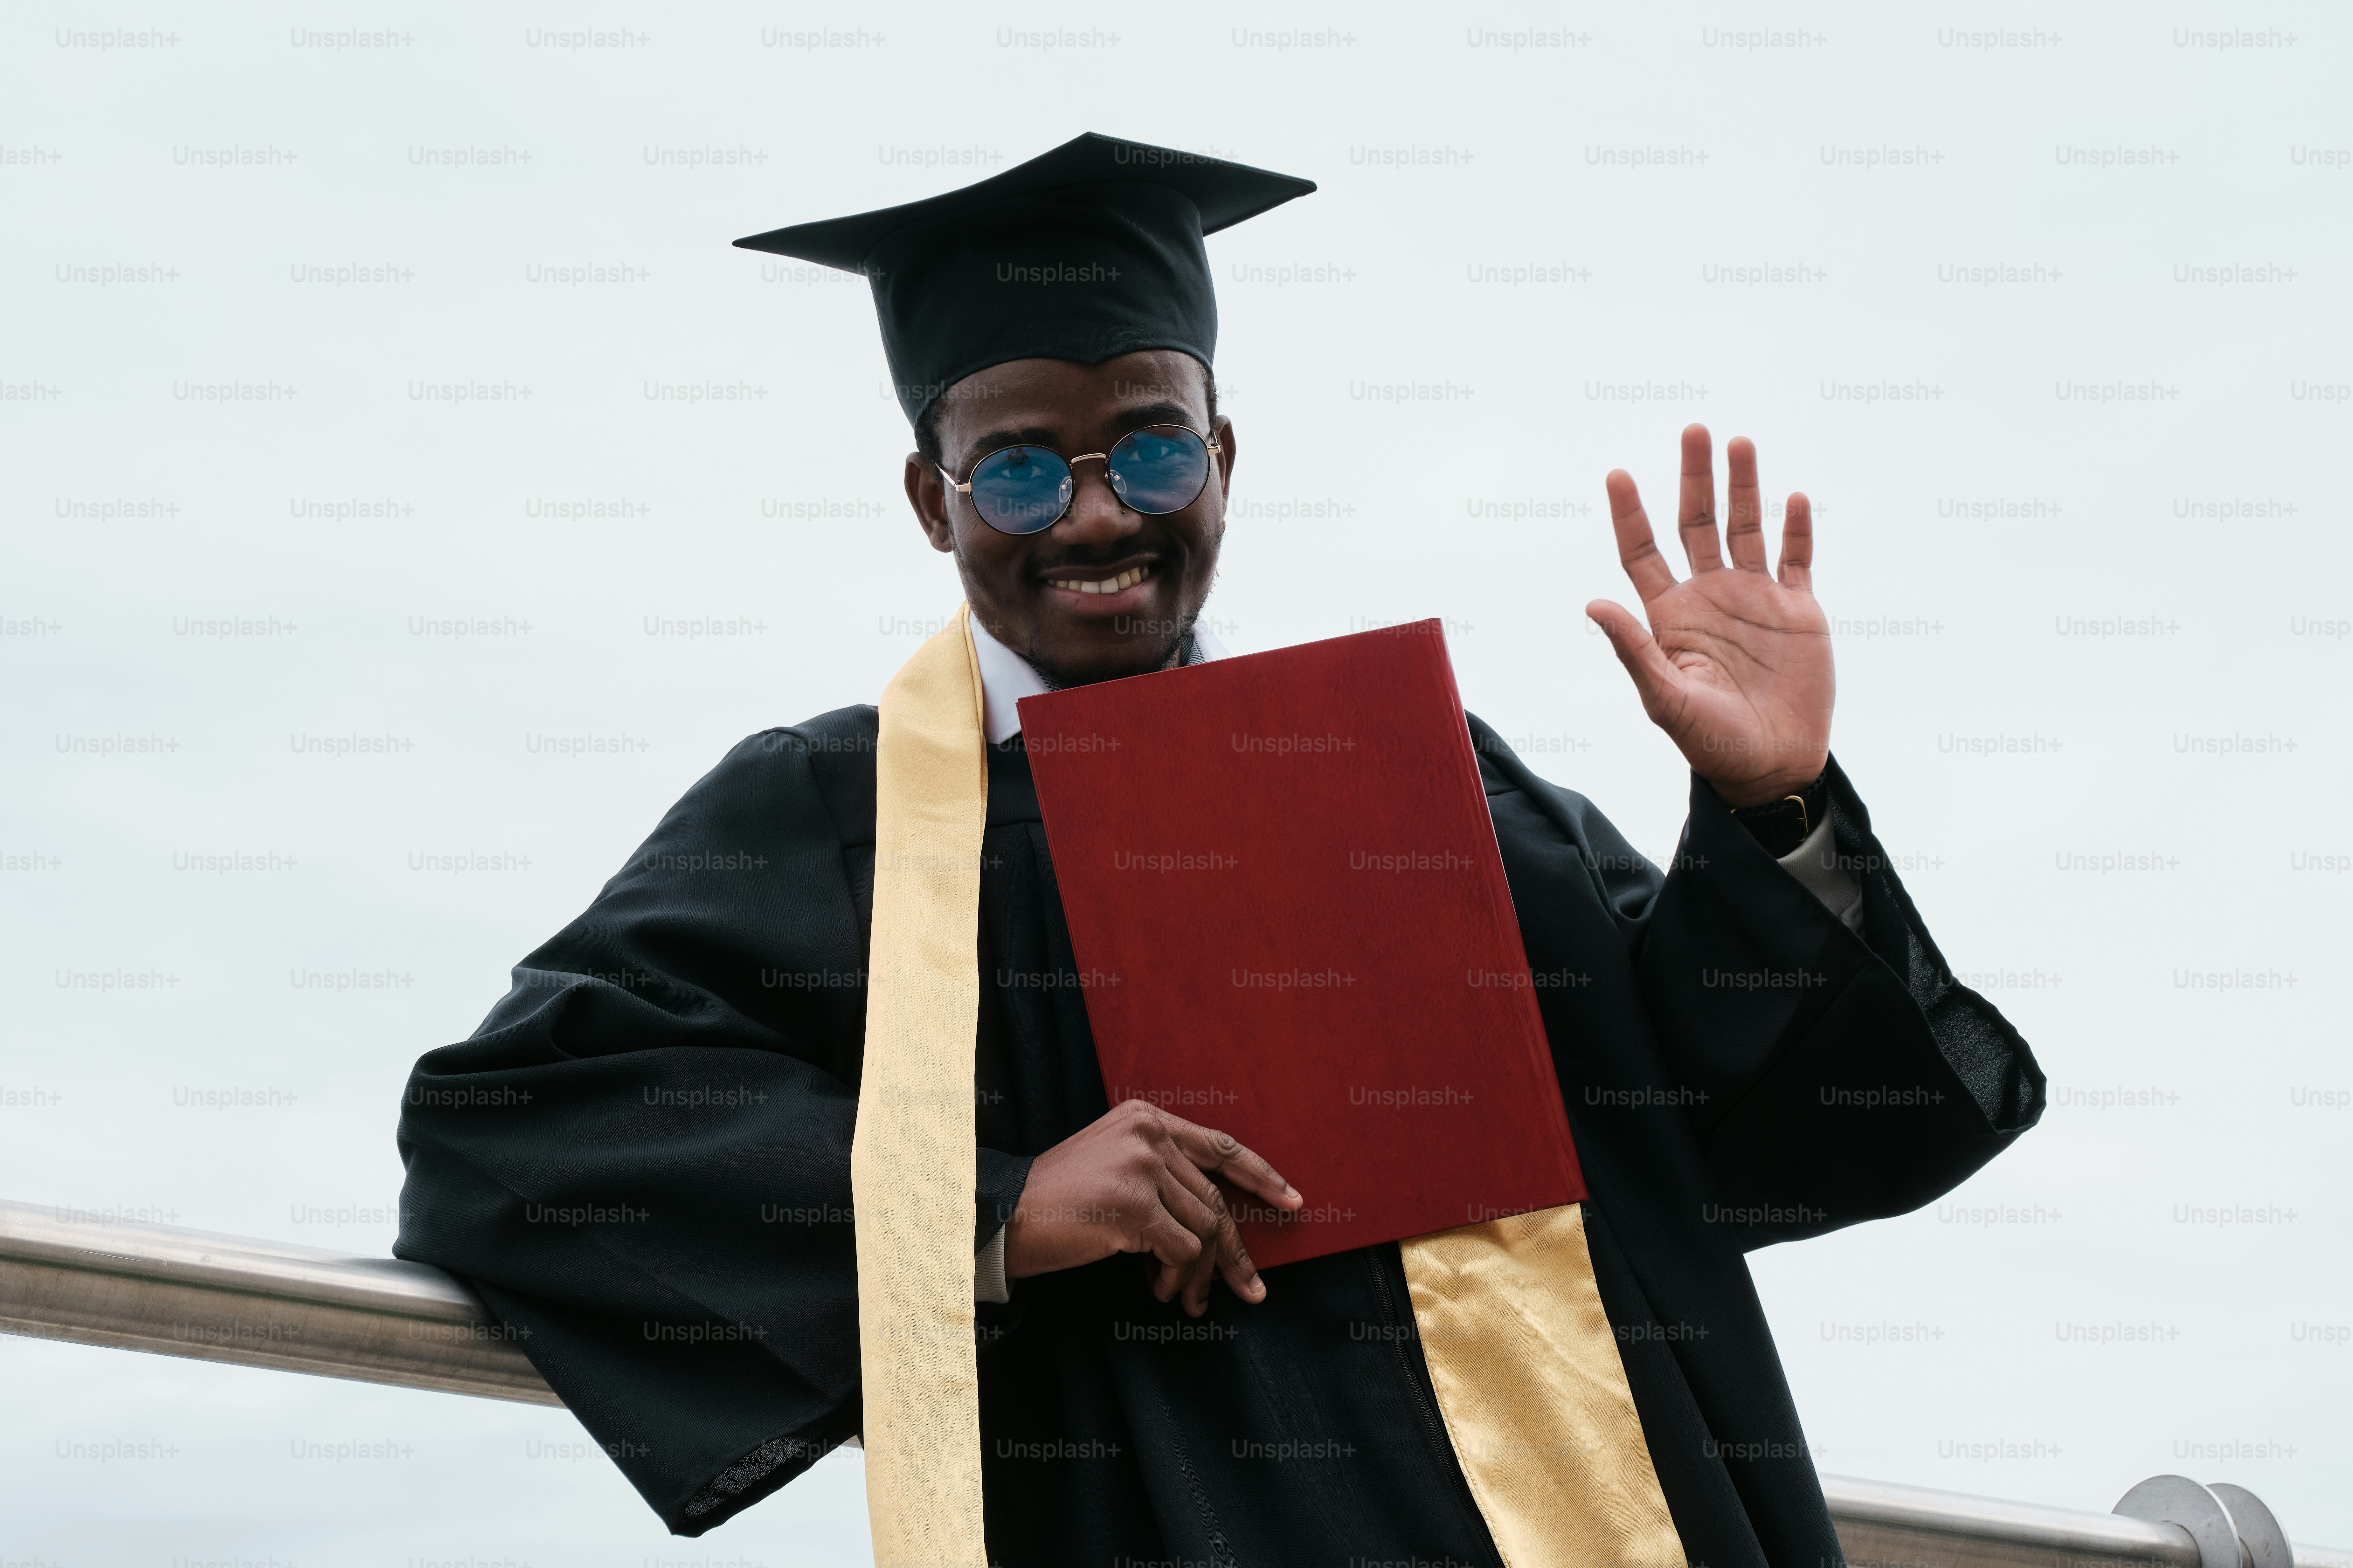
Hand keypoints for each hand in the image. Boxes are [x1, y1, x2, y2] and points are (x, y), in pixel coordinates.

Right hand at [1002, 1099, 1301, 1315]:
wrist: (1006, 1214)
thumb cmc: (1059, 1200)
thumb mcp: (1113, 1164)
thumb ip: (1159, 1173)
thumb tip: (1215, 1220)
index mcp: (1145, 1119)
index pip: (1219, 1144)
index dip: (1260, 1174)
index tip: (1292, 1199)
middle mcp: (1148, 1136)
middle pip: (1214, 1199)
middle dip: (1235, 1251)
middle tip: (1251, 1289)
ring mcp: (1141, 1168)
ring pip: (1204, 1228)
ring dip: (1199, 1274)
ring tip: (1184, 1300)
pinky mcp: (1134, 1206)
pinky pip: (1181, 1251)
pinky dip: (1177, 1277)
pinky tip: (1159, 1290)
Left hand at [1586, 424, 1834, 807]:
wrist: (1771, 767)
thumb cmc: (1711, 743)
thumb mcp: (1665, 699)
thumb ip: (1633, 650)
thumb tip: (1592, 604)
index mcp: (1672, 616)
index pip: (1643, 552)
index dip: (1630, 514)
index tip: (1617, 474)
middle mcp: (1710, 597)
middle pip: (1697, 524)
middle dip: (1694, 477)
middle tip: (1694, 429)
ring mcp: (1755, 600)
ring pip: (1746, 529)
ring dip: (1744, 487)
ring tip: (1739, 443)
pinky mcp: (1798, 612)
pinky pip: (1796, 560)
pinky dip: (1796, 530)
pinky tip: (1793, 499)